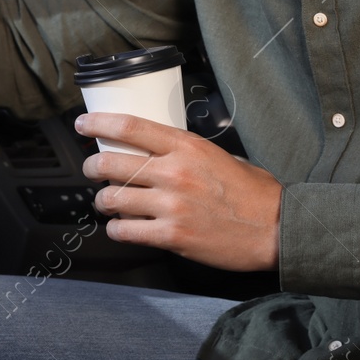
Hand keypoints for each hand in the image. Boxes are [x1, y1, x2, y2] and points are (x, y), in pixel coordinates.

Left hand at [77, 112, 282, 270]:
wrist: (276, 229)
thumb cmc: (253, 194)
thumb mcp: (219, 155)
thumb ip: (186, 152)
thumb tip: (157, 151)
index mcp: (186, 147)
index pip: (130, 127)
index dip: (99, 123)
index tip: (83, 124)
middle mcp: (174, 173)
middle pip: (111, 162)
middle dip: (92, 166)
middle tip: (90, 168)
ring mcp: (171, 205)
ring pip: (112, 198)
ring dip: (102, 200)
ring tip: (106, 202)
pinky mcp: (172, 235)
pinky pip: (125, 231)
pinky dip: (116, 229)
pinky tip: (120, 226)